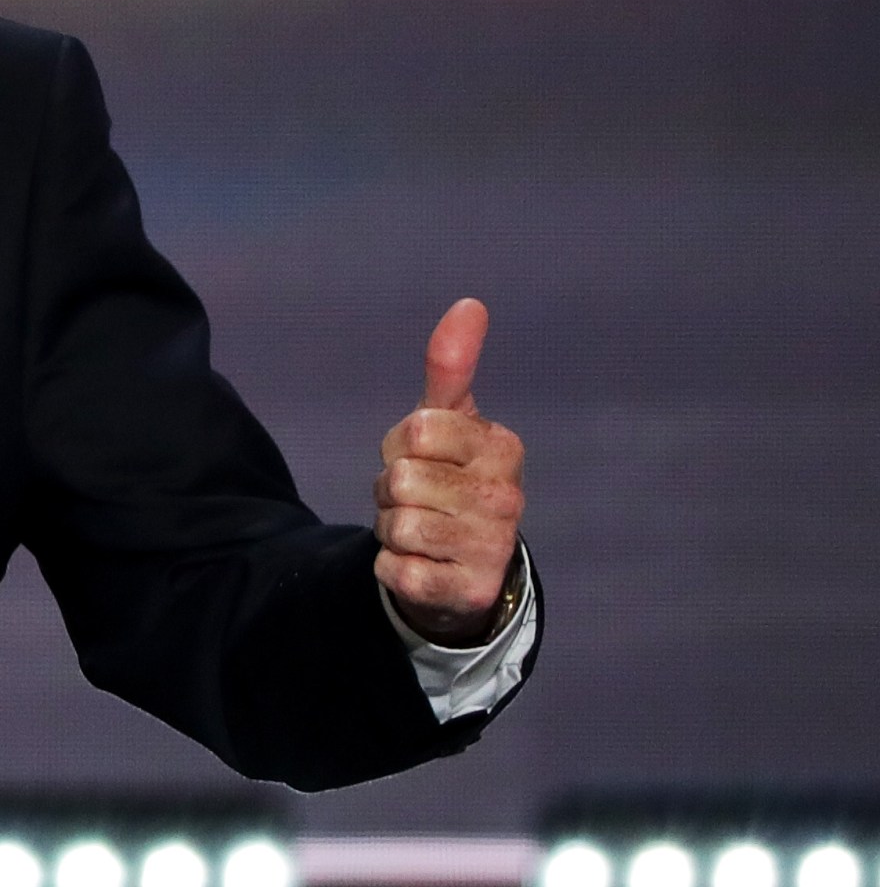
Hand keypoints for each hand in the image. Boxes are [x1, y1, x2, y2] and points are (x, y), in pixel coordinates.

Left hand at [374, 298, 524, 645]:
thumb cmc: (449, 478)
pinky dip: (392, 567)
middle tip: (417, 498)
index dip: (401, 444)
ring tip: (420, 530)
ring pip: (394, 524)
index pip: (417, 429)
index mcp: (502, 447)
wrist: (465, 566)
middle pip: (400, 479)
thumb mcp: (448, 421)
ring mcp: (490, 547)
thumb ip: (451, 366)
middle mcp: (506, 496)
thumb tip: (469, 304)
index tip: (424, 457)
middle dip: (391, 489)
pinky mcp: (466, 591)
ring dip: (390, 528)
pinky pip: (393, 569)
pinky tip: (421, 565)